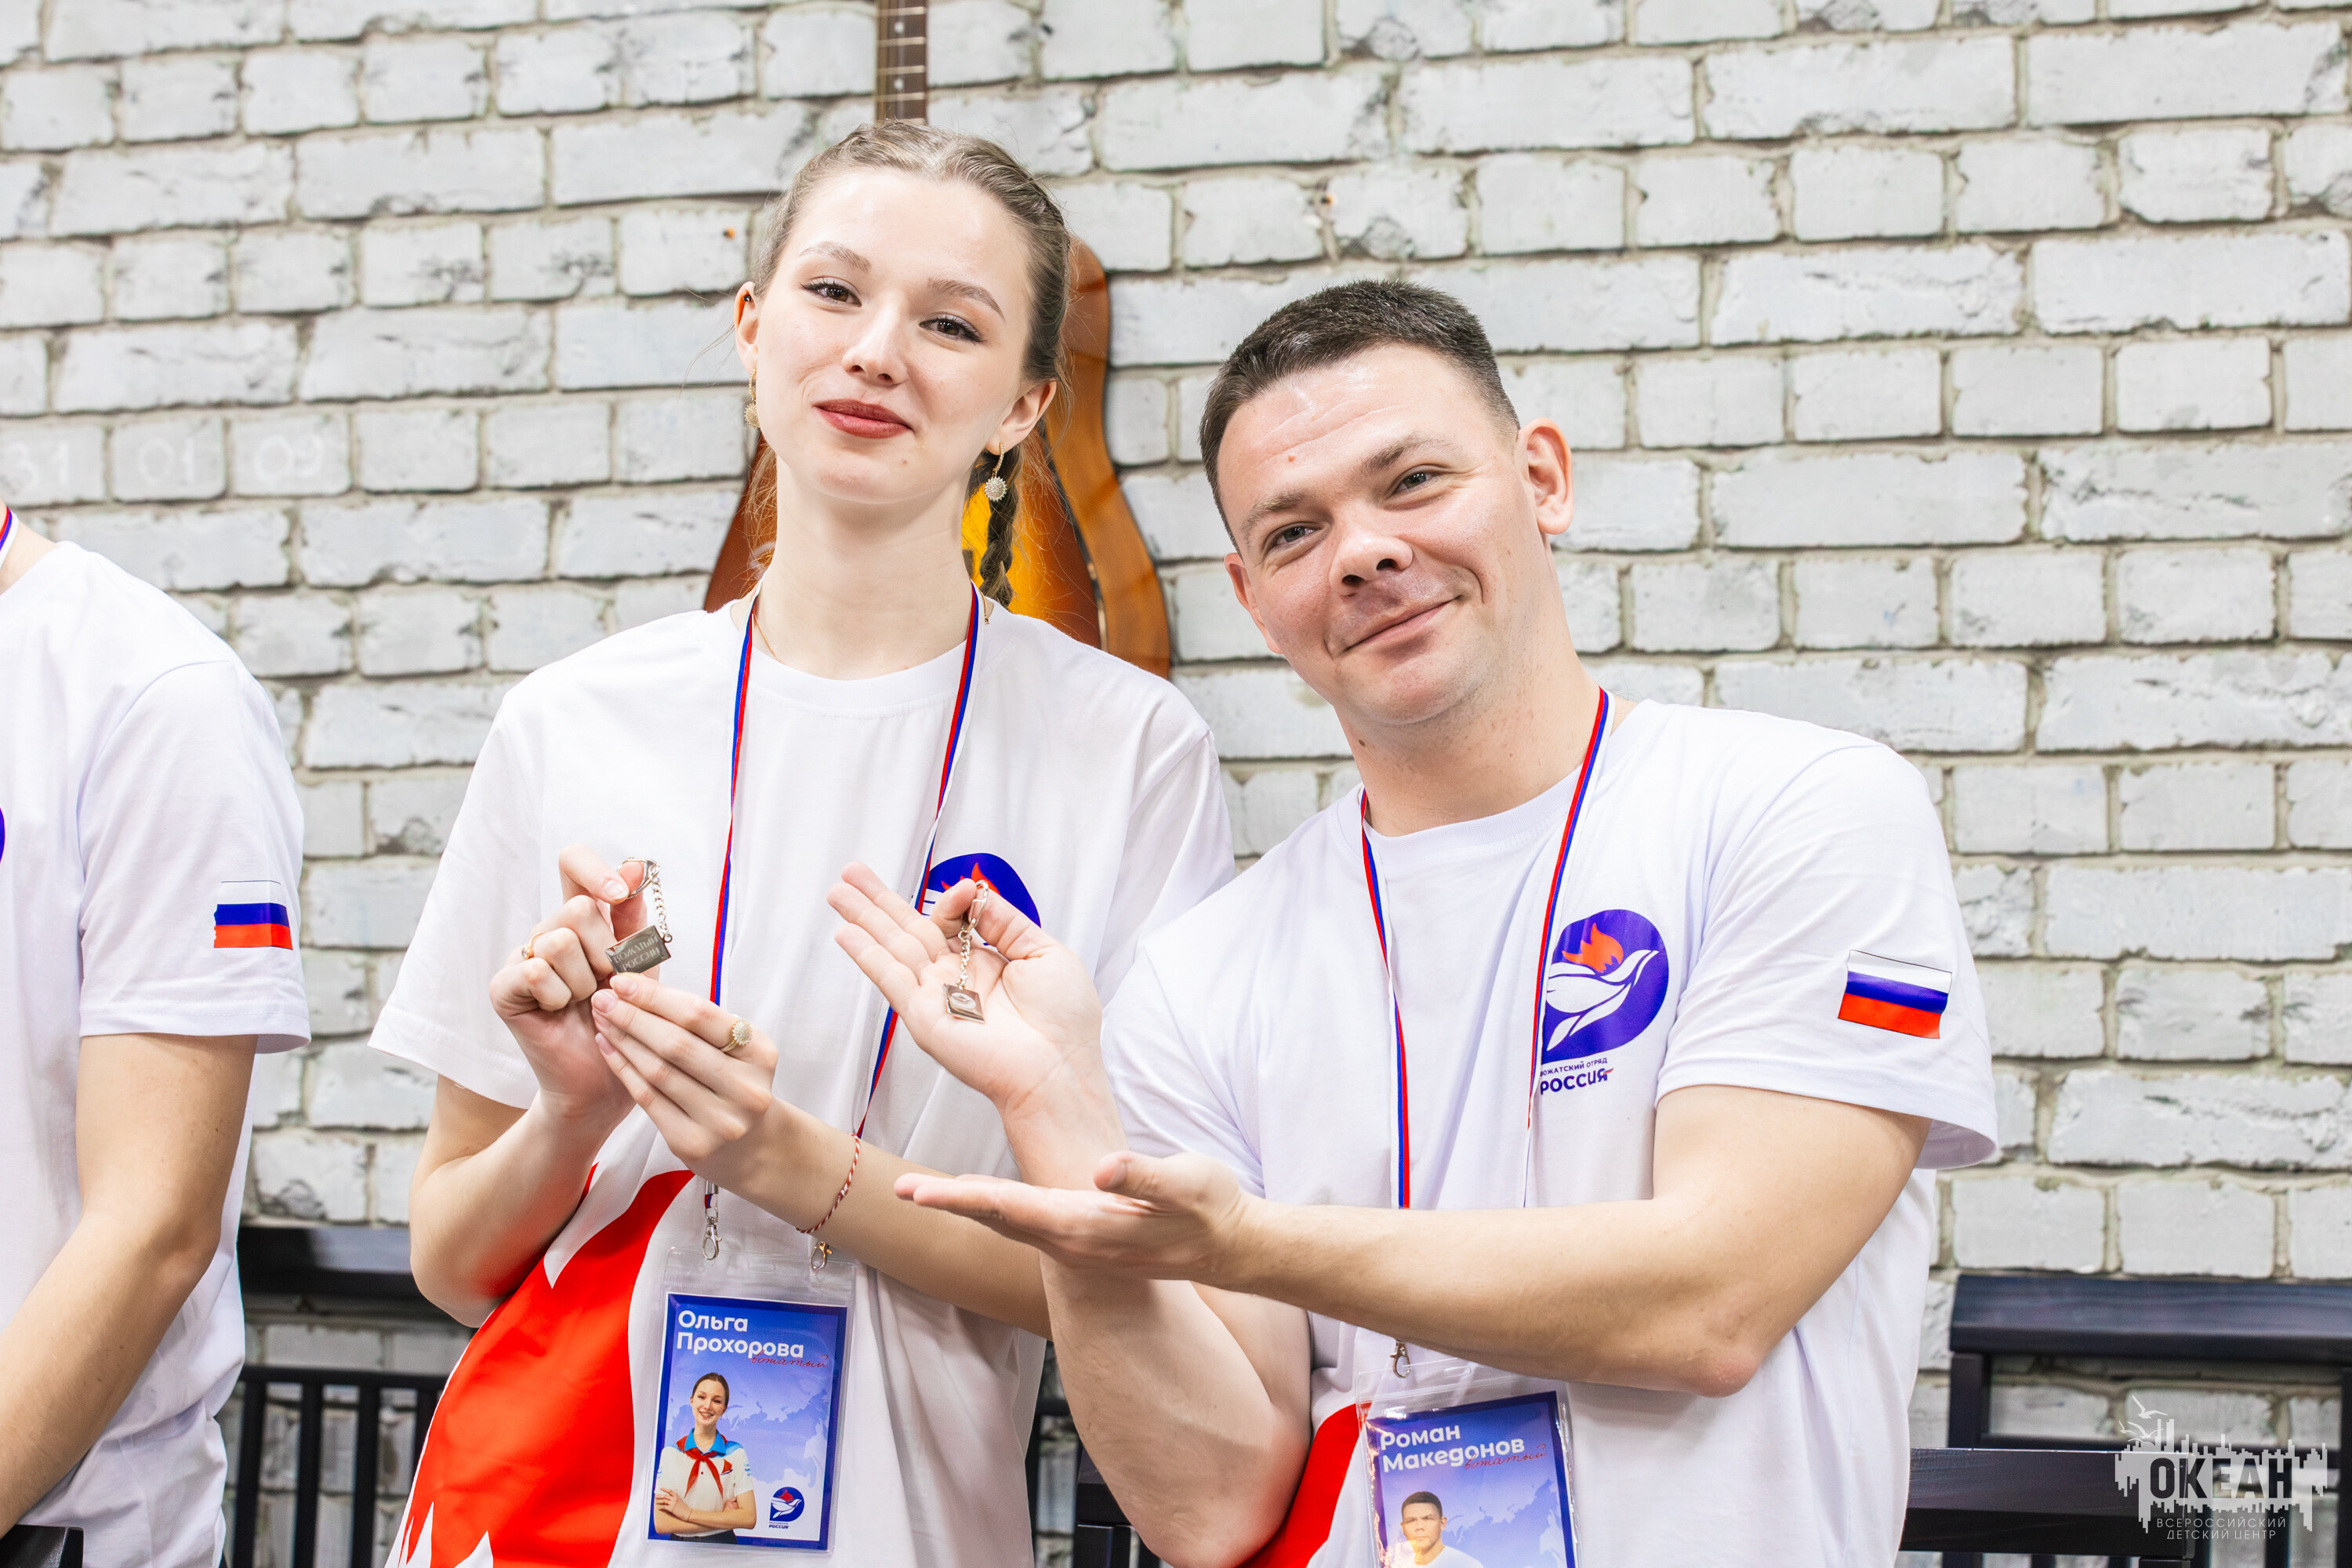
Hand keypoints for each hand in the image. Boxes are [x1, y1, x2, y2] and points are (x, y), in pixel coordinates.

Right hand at [489, 847, 659, 1128]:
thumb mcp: (640, 965)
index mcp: (581, 919)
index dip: (595, 870)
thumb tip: (633, 865)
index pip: (573, 864)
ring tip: (585, 1003)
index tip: (619, 894)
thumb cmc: (625, 1019)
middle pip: (576, 907)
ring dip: (585, 980)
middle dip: (605, 952)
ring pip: (559, 940)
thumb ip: (632, 919)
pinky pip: (536, 972)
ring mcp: (523, 958)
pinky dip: (558, 996)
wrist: (606, 1078)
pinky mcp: (503, 988)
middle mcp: (548, 931)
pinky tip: (559, 1012)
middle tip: (606, 984)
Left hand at [593, 972, 777, 1190]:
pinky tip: (608, 1049)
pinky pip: (648, 1098)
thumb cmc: (734, 1083)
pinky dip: (623, 1069)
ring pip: (658, 1071)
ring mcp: (720, 1120)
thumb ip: (700, 1023)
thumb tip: (640, 986)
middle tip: (603, 997)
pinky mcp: (692, 1143)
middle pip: (676, 1044)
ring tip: (602, 1019)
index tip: (623, 980)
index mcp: (759, 1053)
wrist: (751, 1145)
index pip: (700, 1015)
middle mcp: (744, 1088)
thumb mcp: (736, 1050)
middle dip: (633, 1016)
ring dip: (624, 1040)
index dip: (656, 996)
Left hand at [655, 1488, 682, 1510]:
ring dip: (659, 1501)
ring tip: (656, 1502)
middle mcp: (674, 1499)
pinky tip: (658, 1507)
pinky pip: (664, 1507)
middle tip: (656, 1495)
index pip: (670, 1491)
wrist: (687, 1513)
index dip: (664, 1489)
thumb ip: (675, 1499)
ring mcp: (672, 1503)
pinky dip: (660, 1507)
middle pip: (665, 1496)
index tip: (660, 1488)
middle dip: (659, 1495)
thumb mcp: (680, 1501)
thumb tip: (670, 1498)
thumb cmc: (684, 1507)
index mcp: (676, 1496)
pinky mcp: (671, 1508)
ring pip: (664, 1501)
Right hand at [828, 864, 1115, 1152]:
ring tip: (837, 891)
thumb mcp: (1044, 953)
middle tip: (851, 872)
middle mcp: (955, 980)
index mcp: (985, 965)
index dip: (949, 901)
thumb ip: (1006, 922)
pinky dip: (867, 955)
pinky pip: (890, 979)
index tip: (962, 891)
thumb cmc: (1064, 1021)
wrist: (1058, 1069)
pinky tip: (845, 933)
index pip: (950, 922)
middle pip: (908, 930)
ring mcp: (936, 998)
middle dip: (879, 902)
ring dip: (863, 918)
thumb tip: (975, 893)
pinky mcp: (923, 1018)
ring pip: (893, 947)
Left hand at [895, 1149, 1258, 1285]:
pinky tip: (983, 1195)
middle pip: (997, 1219)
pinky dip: (996, 1208)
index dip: (962, 1197)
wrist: (1232, 1248)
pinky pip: (1028, 1223)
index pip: (1011, 1208)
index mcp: (1086, 1226)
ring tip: (927, 1191)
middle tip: (899, 1190)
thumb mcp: (1187, 1184)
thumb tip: (1104, 1170)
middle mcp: (1072, 1242)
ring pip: (1010, 1222)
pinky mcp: (1085, 1237)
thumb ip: (1146, 1177)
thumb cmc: (1212, 1210)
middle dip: (948, 1203)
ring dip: (967, 1205)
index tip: (920, 1192)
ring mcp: (1078, 1244)